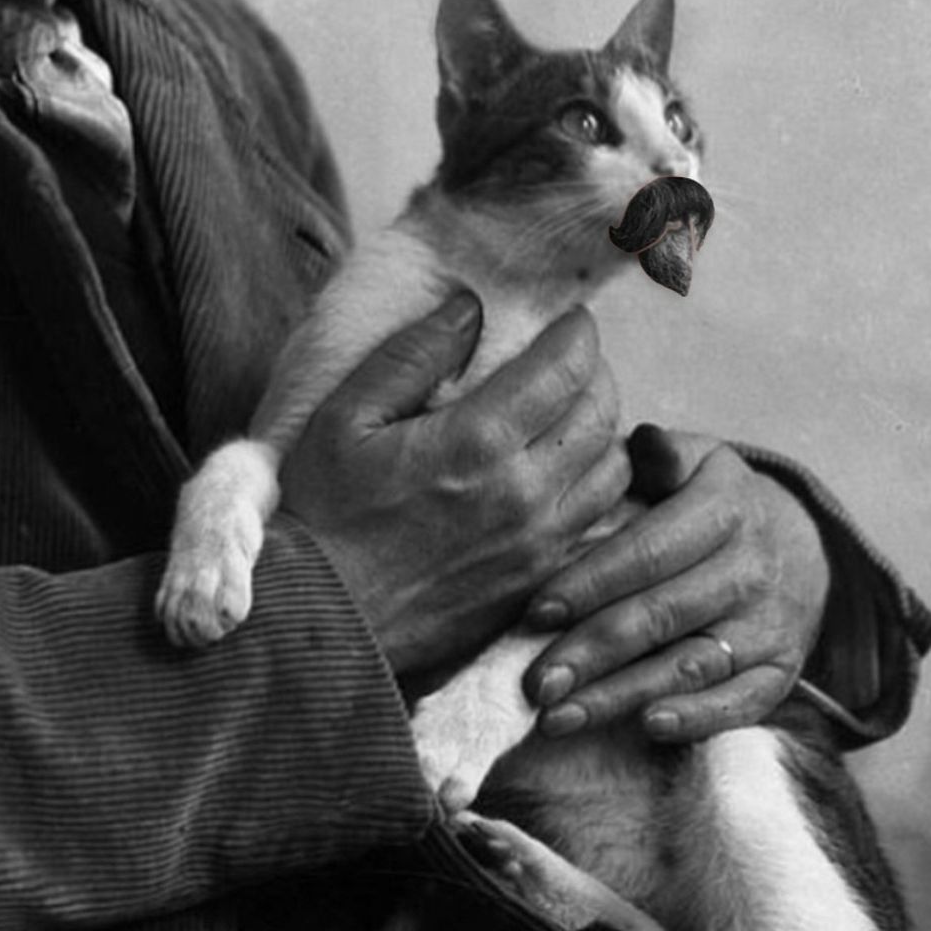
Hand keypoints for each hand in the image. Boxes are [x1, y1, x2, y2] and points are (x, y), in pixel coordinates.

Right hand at [282, 295, 631, 678]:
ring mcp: (538, 545)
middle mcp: (524, 493)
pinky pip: (598, 525)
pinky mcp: (537, 583)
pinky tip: (560, 477)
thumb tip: (469, 308)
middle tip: (567, 363)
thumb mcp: (345, 417)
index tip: (568, 320)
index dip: (578, 332)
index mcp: (477, 441)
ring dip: (600, 433)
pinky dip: (594, 490)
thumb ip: (412, 356)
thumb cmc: (320, 515)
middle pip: (602, 413)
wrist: (317, 623)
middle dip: (594, 375)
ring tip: (567, 417)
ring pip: (613, 471)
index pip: (567, 367)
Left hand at [521, 424, 829, 742]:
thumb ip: (659, 452)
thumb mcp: (693, 459)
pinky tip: (647, 727)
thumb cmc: (708, 499)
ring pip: (690, 665)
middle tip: (536, 683)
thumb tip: (643, 443)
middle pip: (661, 615)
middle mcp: (751, 567)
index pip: (647, 551)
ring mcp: (770, 623)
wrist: (795, 542)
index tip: (535, 613)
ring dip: (623, 696)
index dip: (590, 582)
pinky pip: (742, 702)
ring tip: (561, 719)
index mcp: (723, 507)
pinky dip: (698, 719)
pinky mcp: (782, 669)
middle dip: (592, 652)